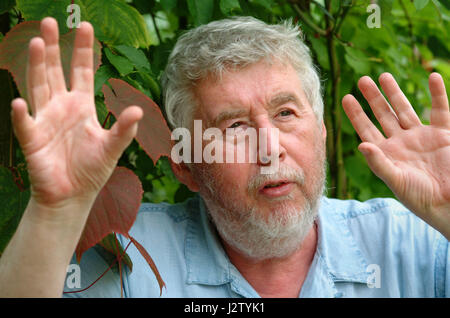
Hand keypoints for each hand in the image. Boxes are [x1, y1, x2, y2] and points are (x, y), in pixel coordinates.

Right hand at [10, 18, 142, 209]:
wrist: (73, 195)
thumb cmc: (93, 170)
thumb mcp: (112, 147)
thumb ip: (124, 130)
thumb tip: (139, 110)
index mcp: (82, 105)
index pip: (83, 71)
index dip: (83, 49)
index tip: (85, 25)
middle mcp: (62, 107)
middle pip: (56, 71)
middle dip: (54, 47)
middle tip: (50, 21)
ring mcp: (45, 120)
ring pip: (39, 87)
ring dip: (37, 67)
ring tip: (38, 43)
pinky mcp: (33, 139)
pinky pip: (26, 124)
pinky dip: (23, 115)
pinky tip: (22, 103)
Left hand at [342, 72, 449, 238]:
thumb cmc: (420, 197)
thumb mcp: (396, 180)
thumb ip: (379, 163)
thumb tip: (361, 145)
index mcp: (386, 153)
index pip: (366, 130)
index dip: (356, 114)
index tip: (346, 97)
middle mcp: (401, 142)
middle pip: (383, 115)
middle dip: (373, 98)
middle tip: (362, 80)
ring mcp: (421, 137)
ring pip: (405, 109)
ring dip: (395, 93)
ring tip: (384, 75)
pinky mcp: (443, 135)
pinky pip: (440, 110)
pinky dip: (438, 94)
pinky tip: (432, 77)